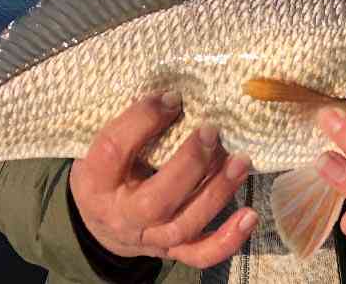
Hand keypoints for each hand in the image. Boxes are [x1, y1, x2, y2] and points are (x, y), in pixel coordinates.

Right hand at [69, 92, 256, 267]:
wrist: (101, 224)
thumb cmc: (106, 172)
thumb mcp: (100, 146)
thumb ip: (129, 125)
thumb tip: (173, 91)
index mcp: (95, 181)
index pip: (115, 149)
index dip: (143, 119)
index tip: (172, 97)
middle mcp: (121, 215)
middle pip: (157, 198)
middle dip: (190, 164)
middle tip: (212, 131)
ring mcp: (149, 238)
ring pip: (185, 223)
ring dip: (217, 192)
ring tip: (241, 161)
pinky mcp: (170, 251)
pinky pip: (200, 253)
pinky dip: (228, 239)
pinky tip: (249, 215)